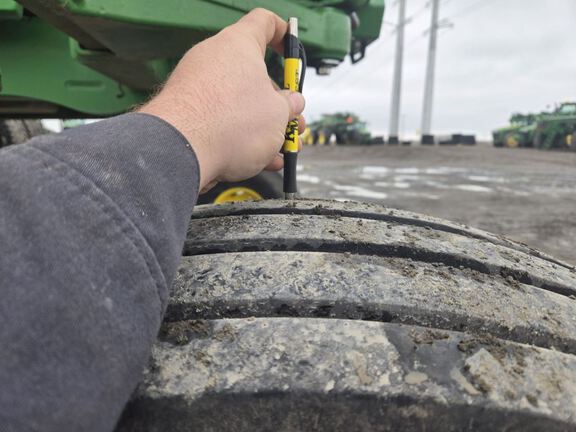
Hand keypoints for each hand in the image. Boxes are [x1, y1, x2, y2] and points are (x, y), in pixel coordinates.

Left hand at [139, 8, 305, 190]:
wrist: (183, 151)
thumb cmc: (230, 124)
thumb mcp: (278, 114)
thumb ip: (289, 105)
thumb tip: (292, 103)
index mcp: (239, 45)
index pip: (264, 22)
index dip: (283, 34)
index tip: (292, 52)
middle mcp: (214, 58)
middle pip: (254, 74)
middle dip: (278, 103)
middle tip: (292, 122)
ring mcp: (197, 85)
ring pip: (239, 103)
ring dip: (263, 126)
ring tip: (279, 149)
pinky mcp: (186, 111)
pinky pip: (221, 120)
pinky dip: (240, 136)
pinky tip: (257, 159)